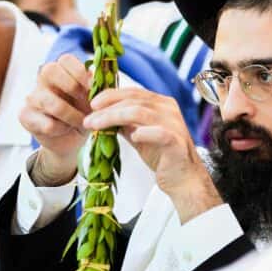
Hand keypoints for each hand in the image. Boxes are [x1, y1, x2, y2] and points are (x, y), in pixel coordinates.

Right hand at [19, 54, 91, 184]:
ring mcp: (32, 97)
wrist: (73, 139)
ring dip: (72, 115)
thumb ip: (95, 86)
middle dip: (72, 87)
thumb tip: (94, 78)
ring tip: (82, 122)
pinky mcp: (25, 116)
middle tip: (87, 103)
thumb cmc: (84, 112)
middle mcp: (43, 80)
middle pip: (50, 70)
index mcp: (62, 70)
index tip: (93, 87)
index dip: (81, 72)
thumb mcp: (94, 98)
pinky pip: (47, 124)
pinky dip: (62, 129)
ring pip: (50, 102)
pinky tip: (65, 129)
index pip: (65, 59)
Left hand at [84, 87, 222, 222]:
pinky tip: (133, 137)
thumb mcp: (138, 134)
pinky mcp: (177, 142)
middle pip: (134, 100)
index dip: (110, 95)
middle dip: (107, 108)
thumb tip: (100, 114)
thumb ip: (124, 122)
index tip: (92, 104)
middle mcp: (169, 110)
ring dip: (114, 117)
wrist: (182, 178)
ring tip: (97, 127)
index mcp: (161, 104)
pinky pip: (159, 133)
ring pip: (141, 112)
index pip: (133, 92)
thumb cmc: (162, 155)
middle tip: (89, 119)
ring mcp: (174, 124)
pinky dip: (144, 133)